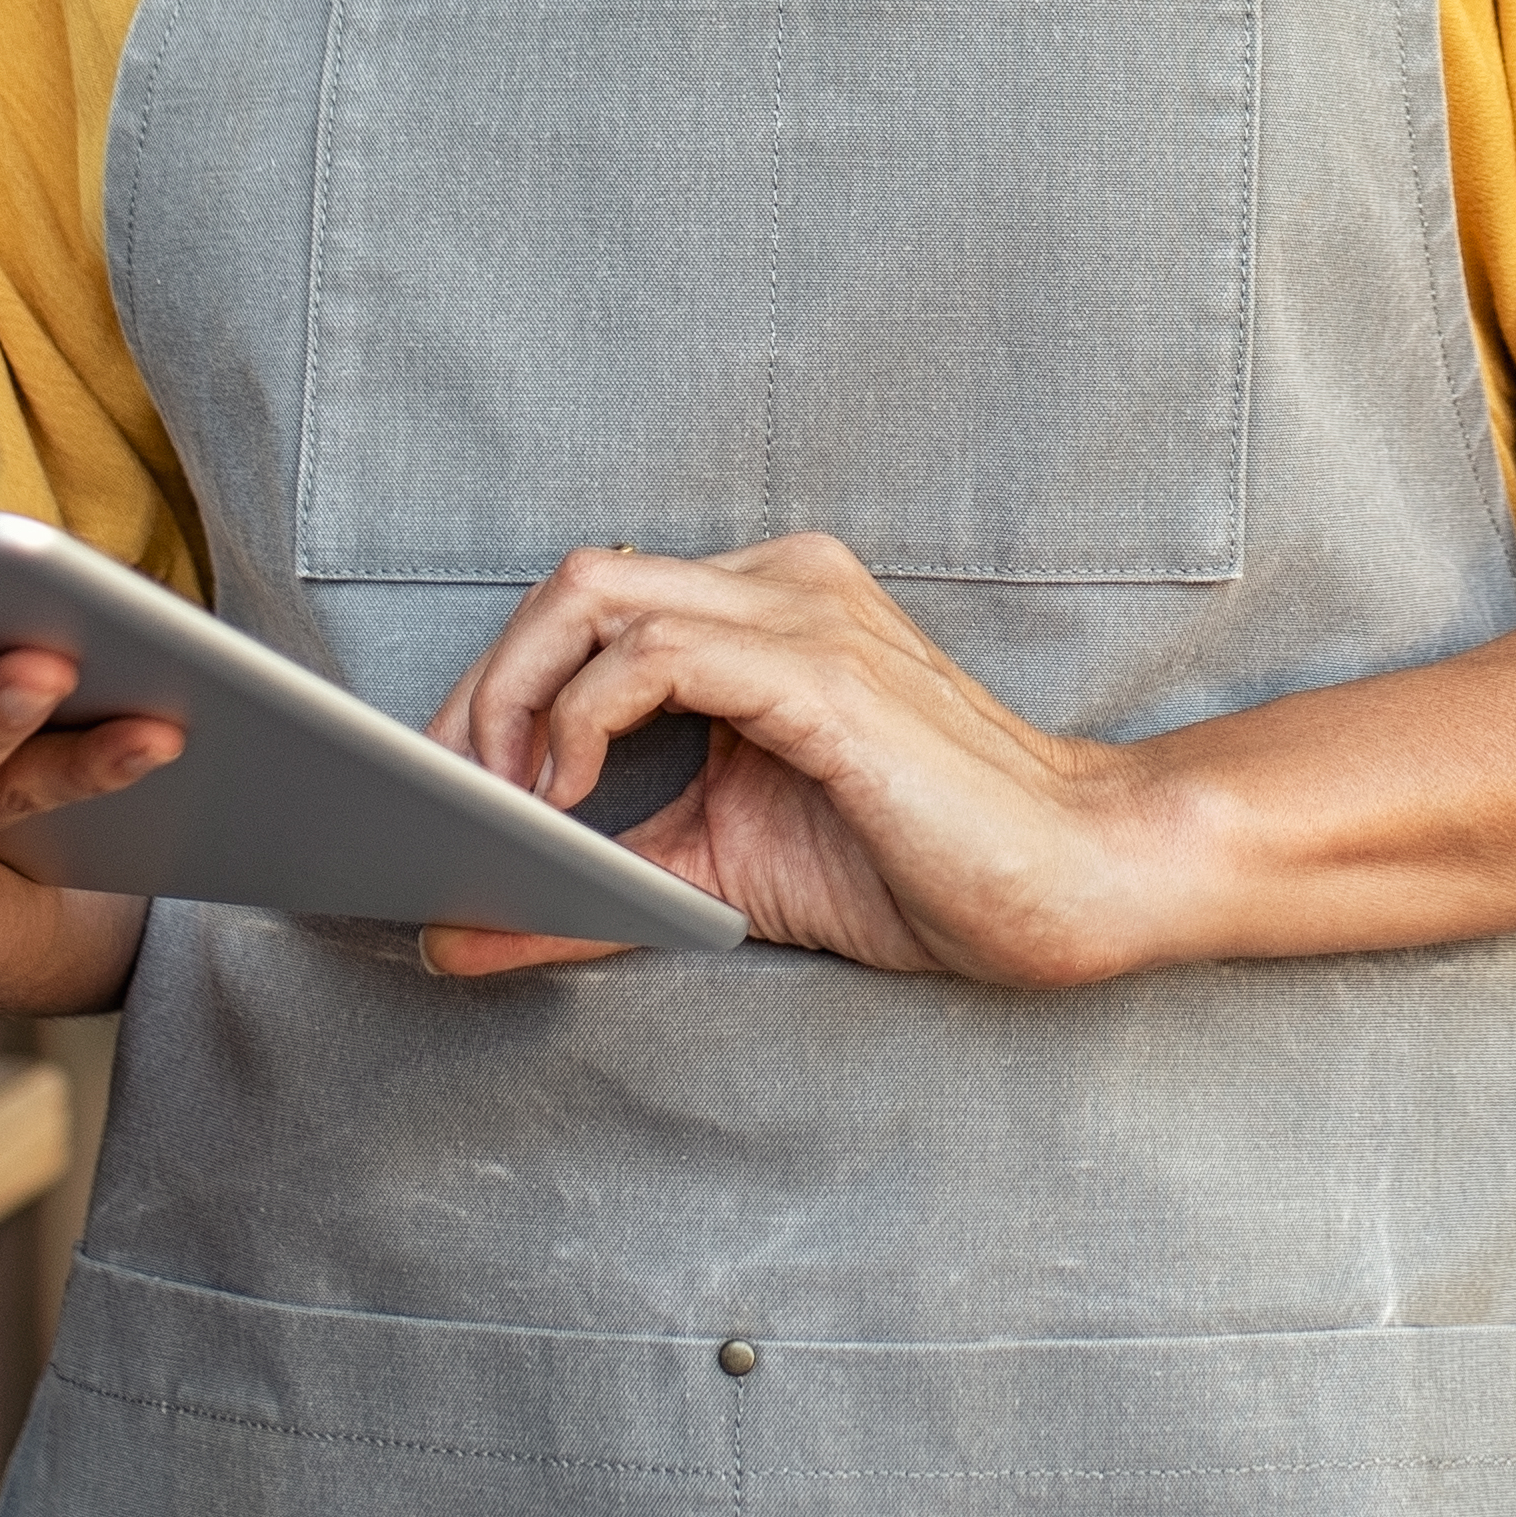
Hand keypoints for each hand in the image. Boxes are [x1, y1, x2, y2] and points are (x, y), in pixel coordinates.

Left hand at [421, 535, 1168, 989]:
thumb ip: (596, 893)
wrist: (1075, 880)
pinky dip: (580, 723)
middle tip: (446, 800)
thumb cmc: (923, 866)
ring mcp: (803, 615)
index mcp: (766, 611)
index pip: (588, 605)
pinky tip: (571, 798)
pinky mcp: (821, 673)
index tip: (440, 788)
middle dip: (478, 691)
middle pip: (570, 582)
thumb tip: (453, 933)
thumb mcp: (718, 880)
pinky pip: (656, 657)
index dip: (492, 688)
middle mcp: (780, 584)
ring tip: (501, 806)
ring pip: (594, 595)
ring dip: (513, 701)